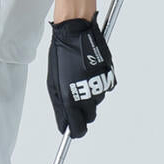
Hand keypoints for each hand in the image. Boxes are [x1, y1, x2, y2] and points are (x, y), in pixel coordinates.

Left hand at [46, 11, 115, 137]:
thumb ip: (60, 107)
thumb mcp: (54, 83)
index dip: (75, 131)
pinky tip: (90, 71)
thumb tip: (64, 125)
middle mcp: (88, 96)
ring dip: (89, 94)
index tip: (72, 128)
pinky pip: (105, 89)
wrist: (76, 32)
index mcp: (71, 99)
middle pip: (89, 117)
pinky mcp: (109, 77)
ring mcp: (100, 87)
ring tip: (80, 76)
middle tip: (74, 94)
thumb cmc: (61, 55)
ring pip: (96, 102)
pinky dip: (98, 84)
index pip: (78, 129)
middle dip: (82, 111)